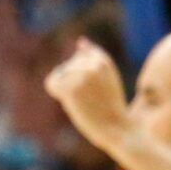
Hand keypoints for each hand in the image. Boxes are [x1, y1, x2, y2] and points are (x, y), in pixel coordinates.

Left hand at [44, 38, 132, 153]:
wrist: (118, 128)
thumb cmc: (111, 106)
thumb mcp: (106, 78)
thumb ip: (93, 59)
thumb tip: (81, 41)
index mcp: (103, 59)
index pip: (79, 56)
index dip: (82, 75)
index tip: (95, 88)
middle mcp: (93, 63)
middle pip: (65, 67)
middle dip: (72, 82)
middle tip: (91, 98)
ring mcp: (82, 75)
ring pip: (58, 75)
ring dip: (66, 90)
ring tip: (85, 101)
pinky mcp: (71, 88)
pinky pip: (51, 83)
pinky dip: (57, 94)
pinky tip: (72, 101)